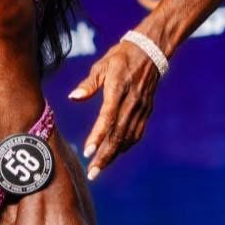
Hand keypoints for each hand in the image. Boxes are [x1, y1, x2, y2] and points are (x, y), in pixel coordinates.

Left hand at [67, 41, 160, 179]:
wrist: (151, 51)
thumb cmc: (121, 57)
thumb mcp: (102, 65)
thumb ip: (88, 84)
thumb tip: (73, 97)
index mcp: (118, 89)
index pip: (108, 117)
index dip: (98, 136)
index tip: (88, 152)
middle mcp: (132, 102)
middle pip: (118, 134)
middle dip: (105, 156)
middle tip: (92, 173)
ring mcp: (141, 108)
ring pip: (128, 137)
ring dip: (113, 155)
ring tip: (98, 169)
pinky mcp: (147, 111)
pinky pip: (136, 133)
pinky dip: (125, 146)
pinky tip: (115, 154)